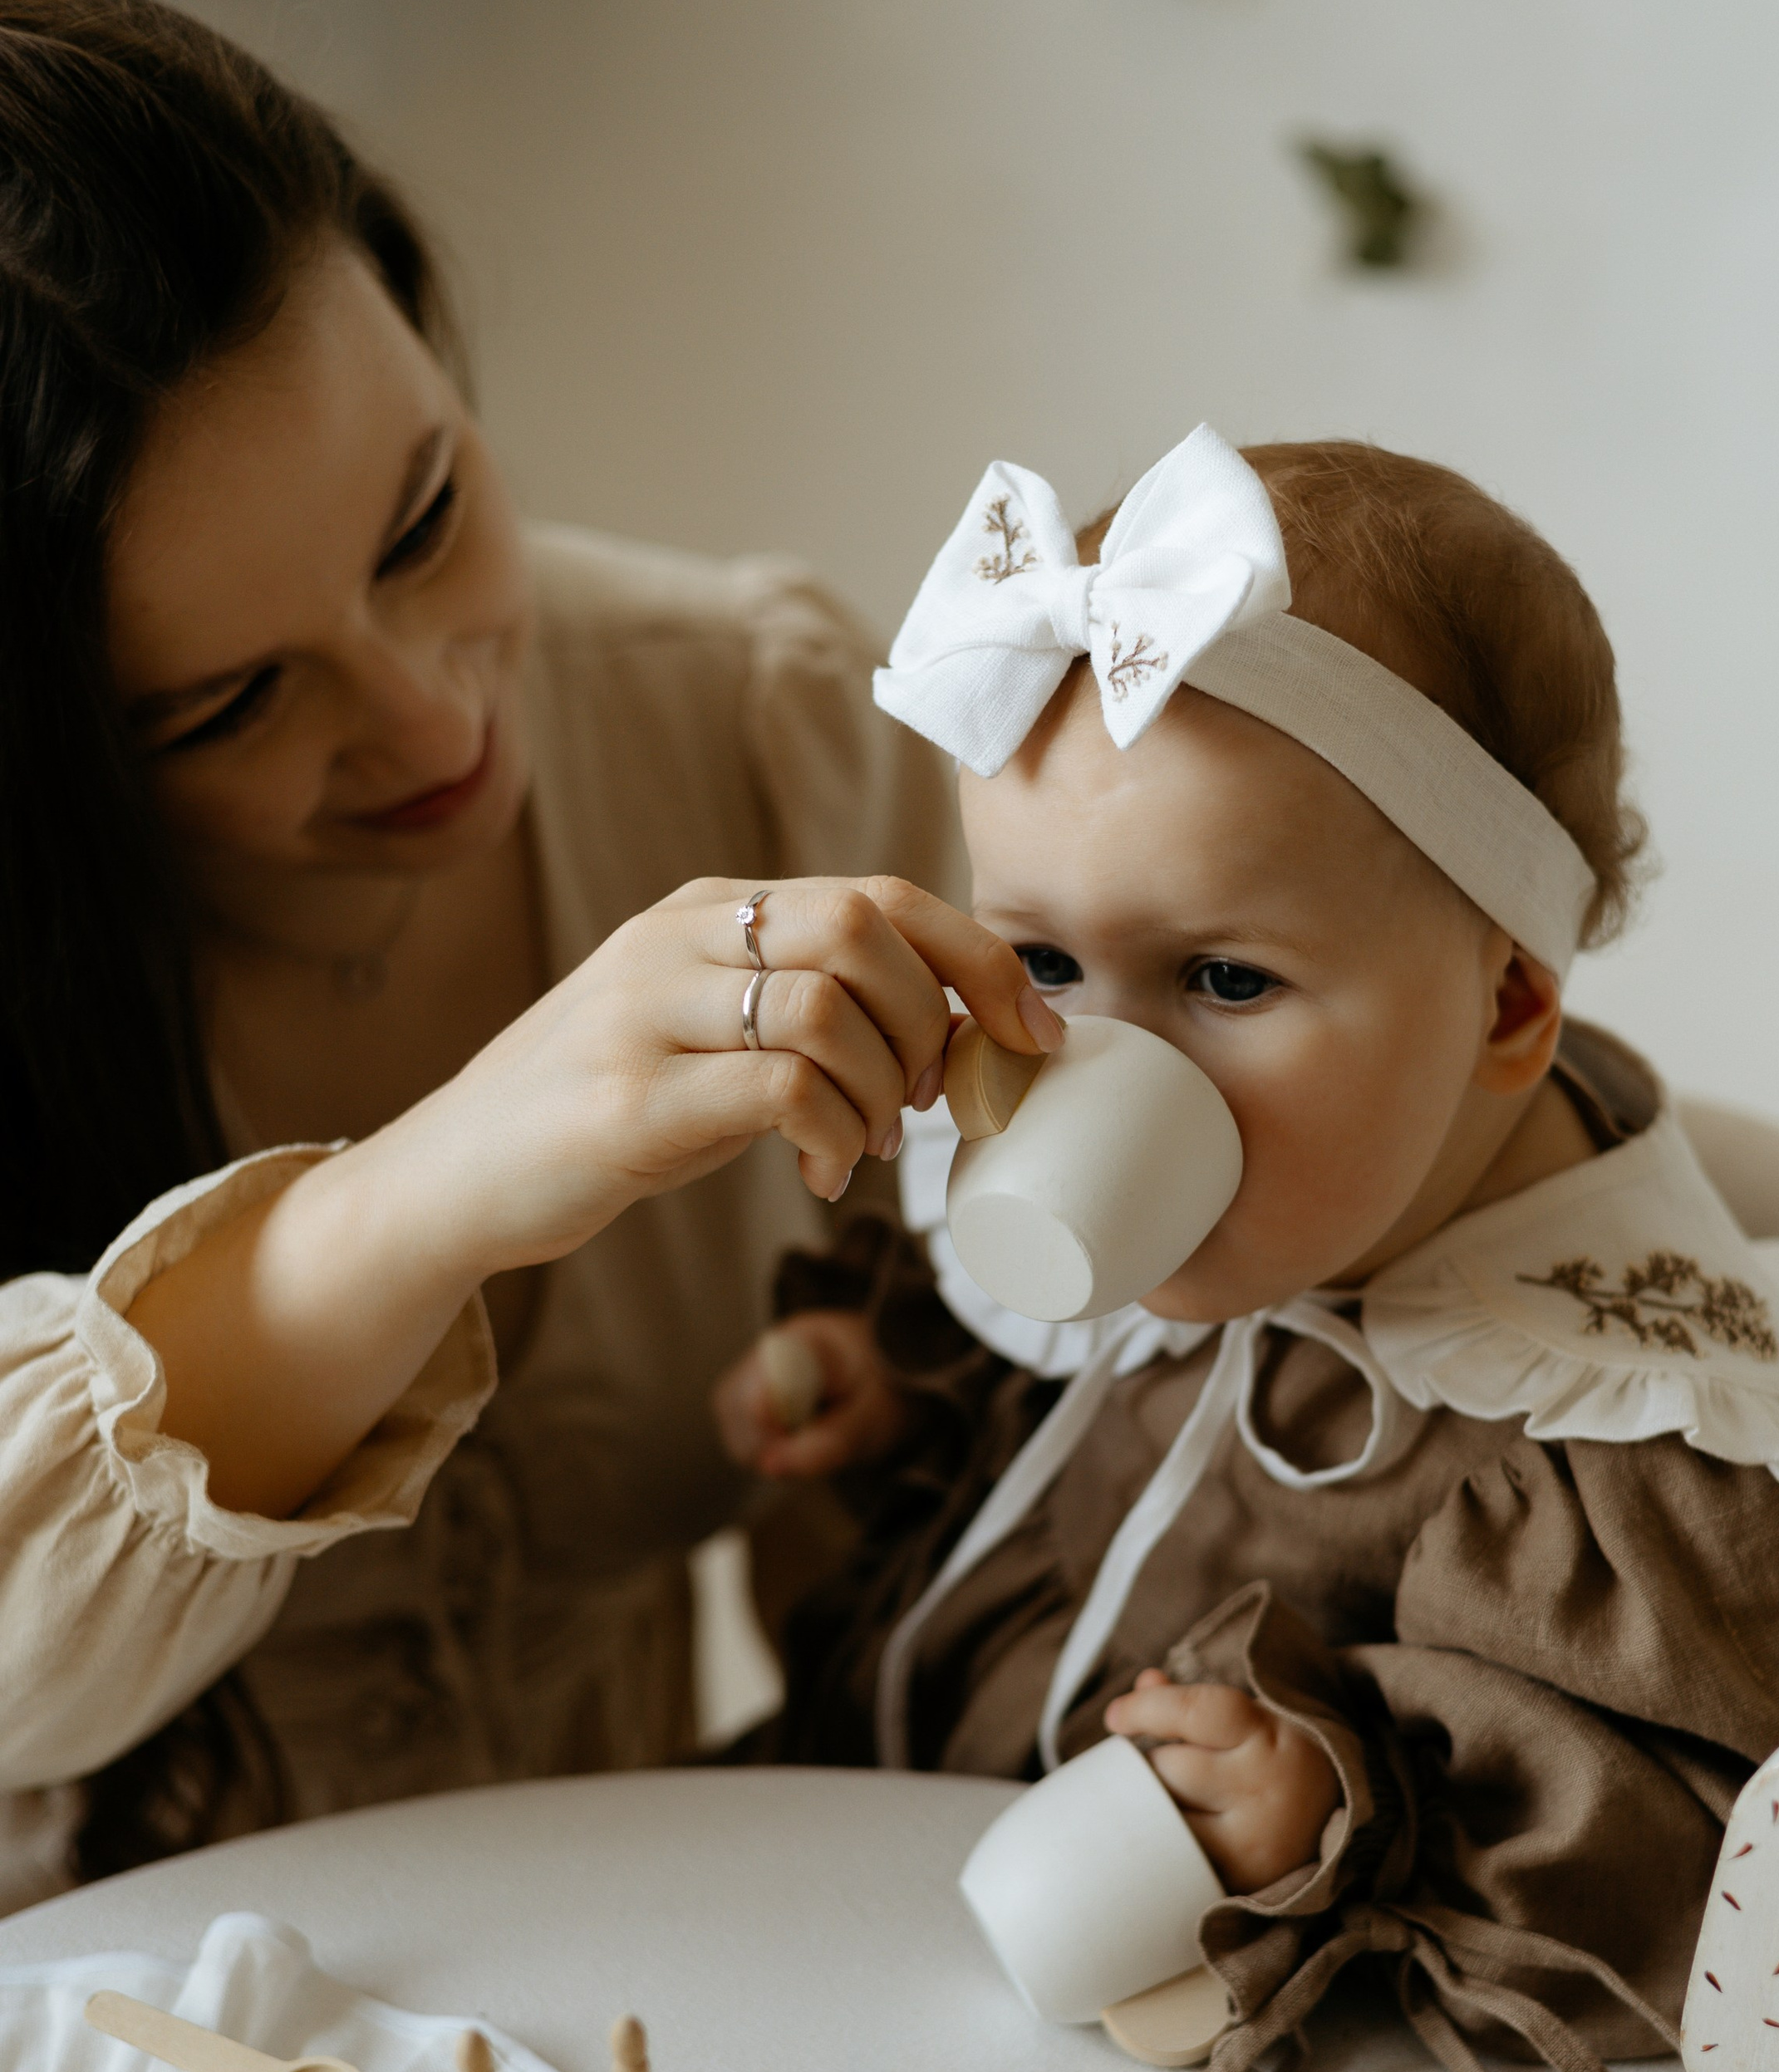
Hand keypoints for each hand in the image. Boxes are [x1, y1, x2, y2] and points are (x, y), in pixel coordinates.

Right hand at [132, 875, 1057, 1521]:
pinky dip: (833, 1137)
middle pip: (865, 929)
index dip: (979, 959)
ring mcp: (645, 1015)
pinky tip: (823, 1176)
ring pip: (830, 1005)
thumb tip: (948, 1034)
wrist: (452, 1176)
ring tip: (866, 1148)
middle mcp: (675, 942)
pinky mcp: (628, 1099)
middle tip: (927, 1101)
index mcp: (708, 912)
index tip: (1032, 1030)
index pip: (879, 894)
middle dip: (933, 1021)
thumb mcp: (704, 1031)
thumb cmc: (603, 1113)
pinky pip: (781, 1089)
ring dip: (883, 1091)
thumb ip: (800, 1007)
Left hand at [1104, 1672, 1339, 1894]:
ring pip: (1166, 1817)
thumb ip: (1191, 1703)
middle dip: (1154, 1764)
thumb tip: (1144, 1684)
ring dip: (1155, 1806)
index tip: (1115, 1717)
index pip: (1198, 1713)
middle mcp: (1266, 1791)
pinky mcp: (1236, 1882)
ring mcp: (1252, 1843)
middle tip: (1165, 1767)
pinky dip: (1162, 1845)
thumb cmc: (1274, 1760)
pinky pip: (1172, 1860)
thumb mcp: (1248, 1722)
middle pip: (1171, 1768)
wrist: (1333, 1822)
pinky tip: (1175, 1837)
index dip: (1147, 1709)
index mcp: (1270, 1738)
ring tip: (1180, 1801)